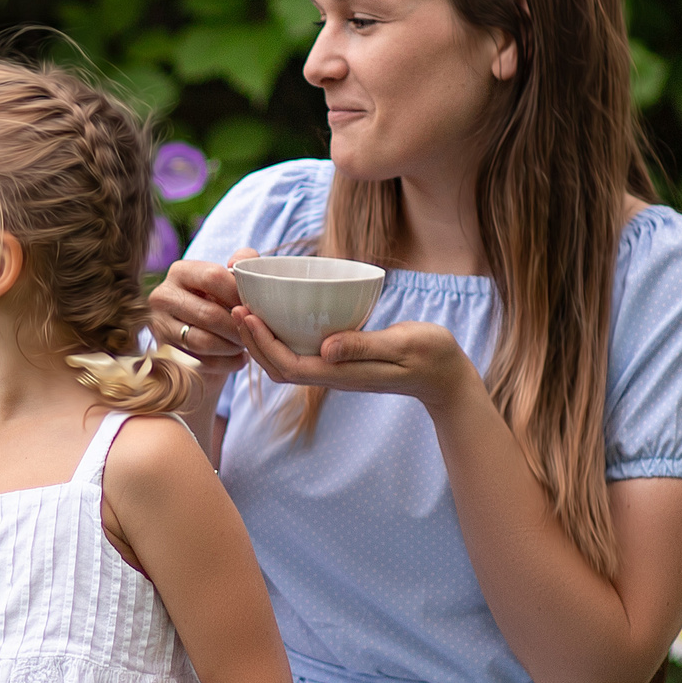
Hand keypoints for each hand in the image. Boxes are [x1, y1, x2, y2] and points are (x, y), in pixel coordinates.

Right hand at [145, 255, 250, 373]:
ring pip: (204, 341)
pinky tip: (239, 360)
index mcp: (180, 272)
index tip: (254, 305)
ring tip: (245, 344)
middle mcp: (162, 297)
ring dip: (232, 346)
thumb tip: (240, 262)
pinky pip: (200, 362)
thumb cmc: (219, 302)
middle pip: (209, 314)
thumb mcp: (229, 280)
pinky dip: (226, 363)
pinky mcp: (164, 353)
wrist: (197, 337)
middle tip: (253, 331)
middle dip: (238, 326)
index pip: (213, 277)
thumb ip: (242, 262)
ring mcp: (158, 327)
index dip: (239, 293)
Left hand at [231, 309, 476, 410]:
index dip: (261, 343)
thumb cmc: (431, 356)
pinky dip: (281, 335)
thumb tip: (326, 348)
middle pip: (277, 365)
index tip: (245, 315)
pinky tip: (275, 314)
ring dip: (262, 338)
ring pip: (286, 359)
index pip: (287, 364)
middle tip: (234, 306)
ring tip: (246, 309)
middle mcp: (331, 374)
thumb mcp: (403, 345)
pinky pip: (301, 351)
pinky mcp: (341, 360)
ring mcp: (335, 369)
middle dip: (251, 340)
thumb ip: (365, 346)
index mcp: (340, 373)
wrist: (447, 375)